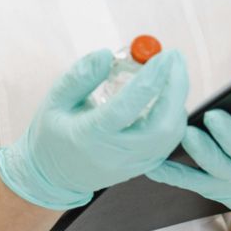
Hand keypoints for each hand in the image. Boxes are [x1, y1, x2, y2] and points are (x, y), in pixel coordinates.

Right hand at [0, 49, 189, 209]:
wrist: (52, 176)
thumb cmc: (52, 132)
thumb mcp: (55, 100)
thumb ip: (80, 77)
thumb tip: (107, 54)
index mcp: (88, 137)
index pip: (126, 108)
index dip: (150, 80)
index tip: (165, 55)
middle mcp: (115, 155)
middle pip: (161, 126)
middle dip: (176, 89)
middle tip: (176, 58)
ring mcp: (131, 166)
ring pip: (170, 135)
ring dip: (178, 100)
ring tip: (172, 72)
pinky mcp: (142, 168)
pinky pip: (168, 142)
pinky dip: (174, 116)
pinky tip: (168, 94)